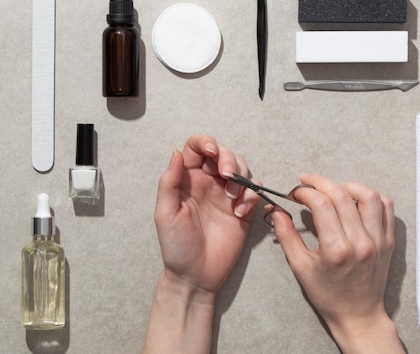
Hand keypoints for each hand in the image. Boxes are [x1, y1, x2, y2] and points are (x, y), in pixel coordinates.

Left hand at [154, 134, 259, 301]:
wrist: (196, 276)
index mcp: (187, 179)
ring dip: (241, 176)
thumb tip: (176, 152)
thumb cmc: (176, 246)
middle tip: (227, 176)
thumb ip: (169, 182)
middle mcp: (208, 183)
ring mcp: (227, 195)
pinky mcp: (243, 209)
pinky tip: (240, 212)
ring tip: (233, 198)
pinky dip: (251, 195)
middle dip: (229, 159)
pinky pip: (253, 191)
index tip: (211, 151)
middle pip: (223, 153)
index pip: (196, 148)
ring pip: (241, 168)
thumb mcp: (165, 214)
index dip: (205, 142)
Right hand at [271, 174, 402, 353]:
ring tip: (333, 189)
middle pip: (342, 194)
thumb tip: (277, 211)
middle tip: (307, 183)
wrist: (358, 315)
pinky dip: (371, 197)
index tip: (296, 194)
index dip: (305, 192)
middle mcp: (360, 242)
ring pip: (369, 195)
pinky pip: (386, 207)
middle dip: (320, 183)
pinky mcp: (388, 240)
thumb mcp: (300, 267)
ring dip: (348, 186)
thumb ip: (287, 236)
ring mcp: (378, 240)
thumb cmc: (328, 295)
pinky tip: (355, 200)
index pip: (322, 204)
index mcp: (337, 249)